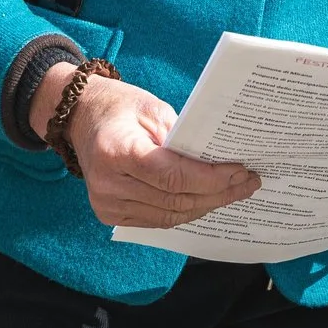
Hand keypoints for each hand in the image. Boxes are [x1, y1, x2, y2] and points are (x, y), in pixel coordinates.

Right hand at [32, 63, 259, 229]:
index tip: (240, 171)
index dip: (211, 179)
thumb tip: (220, 161)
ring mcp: (107, 205)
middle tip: (247, 182)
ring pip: (170, 216)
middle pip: (175, 201)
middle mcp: (108, 185)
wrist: (80, 118)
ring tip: (235, 192)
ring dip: (206, 205)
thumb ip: (182, 138)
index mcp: (117, 153)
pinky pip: (158, 220)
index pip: (173, 176)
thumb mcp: (153, 109)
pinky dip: (186, 211)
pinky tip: (208, 199)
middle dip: (217, 193)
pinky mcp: (110, 215)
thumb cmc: (119, 107)